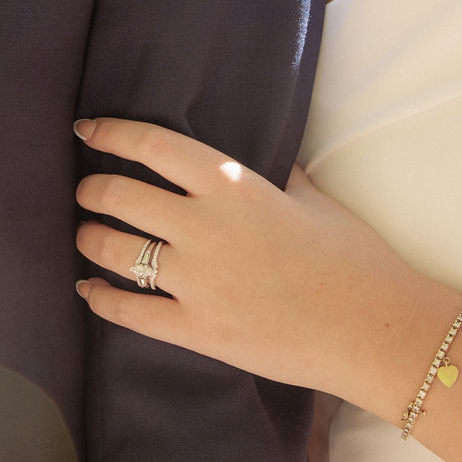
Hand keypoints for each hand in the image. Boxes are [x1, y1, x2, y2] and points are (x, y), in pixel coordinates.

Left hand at [74, 117, 442, 406]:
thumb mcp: (314, 198)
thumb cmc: (353, 259)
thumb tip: (262, 155)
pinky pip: (129, 312)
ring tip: (87, 234)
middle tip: (88, 190)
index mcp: (233, 185)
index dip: (112, 134)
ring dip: (90, 238)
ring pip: (113, 251)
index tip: (87, 130)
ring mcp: (196, 282)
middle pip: (120, 195)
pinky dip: (100, 298)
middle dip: (93, 190)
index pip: (152, 146)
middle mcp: (204, 227)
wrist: (374, 330)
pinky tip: (88, 290)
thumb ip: (277, 172)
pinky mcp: (197, 332)